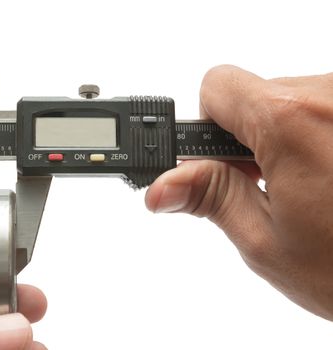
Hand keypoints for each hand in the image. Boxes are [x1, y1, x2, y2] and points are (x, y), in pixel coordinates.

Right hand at [145, 65, 332, 319]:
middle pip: (260, 93)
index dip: (208, 125)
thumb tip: (163, 187)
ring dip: (292, 138)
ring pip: (298, 100)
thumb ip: (209, 198)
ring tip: (316, 188)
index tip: (220, 158)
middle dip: (253, 137)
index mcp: (292, 123)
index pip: (217, 86)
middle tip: (272, 187)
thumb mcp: (268, 243)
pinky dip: (325, 135)